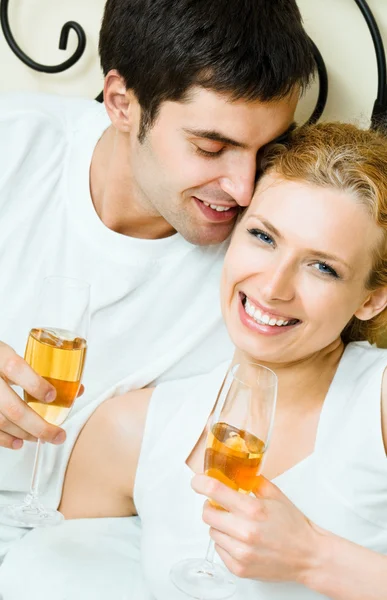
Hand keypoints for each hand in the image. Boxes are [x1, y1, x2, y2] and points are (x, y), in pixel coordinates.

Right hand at [0, 341, 68, 448]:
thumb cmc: (0, 359)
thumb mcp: (17, 356)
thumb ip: (42, 371)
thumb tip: (77, 389)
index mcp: (0, 355)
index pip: (15, 368)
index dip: (34, 384)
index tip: (52, 396)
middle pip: (11, 406)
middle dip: (38, 425)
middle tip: (57, 434)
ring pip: (1, 421)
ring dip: (24, 433)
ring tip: (41, 437)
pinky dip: (5, 439)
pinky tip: (19, 442)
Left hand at [192, 473, 320, 583]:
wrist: (308, 556)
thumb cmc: (293, 526)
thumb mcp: (275, 495)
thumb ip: (253, 481)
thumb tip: (236, 472)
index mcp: (253, 509)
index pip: (215, 491)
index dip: (201, 483)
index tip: (196, 482)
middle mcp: (245, 531)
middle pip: (207, 514)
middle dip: (211, 506)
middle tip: (221, 506)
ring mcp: (241, 552)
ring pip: (212, 532)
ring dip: (220, 526)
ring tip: (236, 525)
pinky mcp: (240, 568)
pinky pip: (219, 550)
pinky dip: (226, 543)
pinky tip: (240, 540)